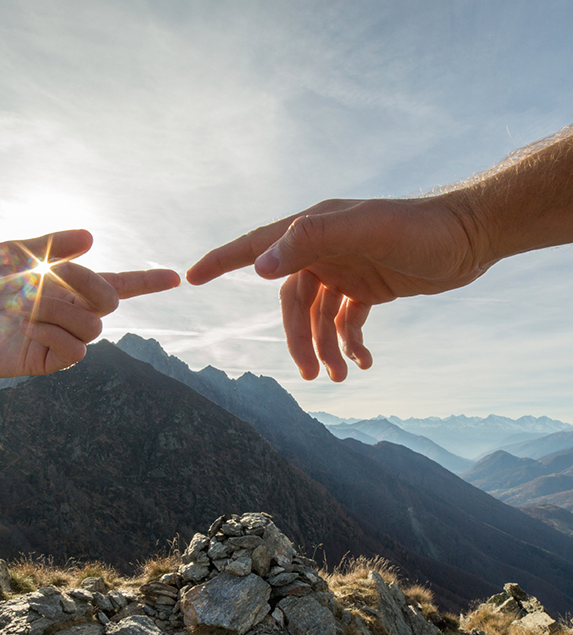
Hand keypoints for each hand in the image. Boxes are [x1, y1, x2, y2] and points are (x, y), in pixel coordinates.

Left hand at [0, 229, 179, 376]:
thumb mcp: (15, 250)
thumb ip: (55, 242)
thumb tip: (94, 237)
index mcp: (66, 286)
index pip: (116, 284)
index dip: (147, 281)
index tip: (176, 277)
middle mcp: (68, 313)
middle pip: (109, 302)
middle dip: (87, 284)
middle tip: (50, 276)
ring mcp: (59, 339)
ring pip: (93, 326)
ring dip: (60, 308)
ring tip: (25, 307)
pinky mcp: (46, 362)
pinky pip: (76, 351)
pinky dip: (55, 334)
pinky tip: (26, 328)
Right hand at [187, 196, 489, 380]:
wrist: (472, 235)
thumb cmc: (422, 228)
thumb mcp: (368, 229)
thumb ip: (312, 239)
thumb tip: (259, 268)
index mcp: (314, 231)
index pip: (257, 247)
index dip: (221, 261)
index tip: (190, 278)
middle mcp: (323, 250)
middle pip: (292, 303)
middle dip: (298, 341)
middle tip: (312, 375)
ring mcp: (344, 269)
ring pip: (318, 318)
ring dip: (326, 349)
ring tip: (341, 377)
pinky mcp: (367, 287)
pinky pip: (345, 322)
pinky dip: (350, 344)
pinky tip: (364, 363)